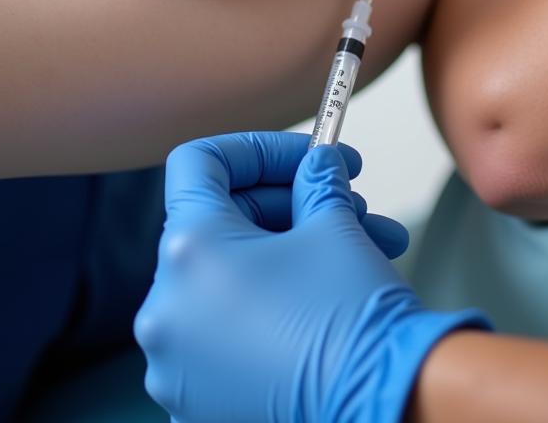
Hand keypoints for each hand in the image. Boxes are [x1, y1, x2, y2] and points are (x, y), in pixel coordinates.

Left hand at [135, 132, 487, 422]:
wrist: (381, 401)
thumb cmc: (350, 314)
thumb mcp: (334, 224)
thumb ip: (317, 179)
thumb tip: (317, 164)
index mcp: (187, 250)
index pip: (198, 164)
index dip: (257, 149)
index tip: (307, 155)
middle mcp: (165, 307)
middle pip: (220, 221)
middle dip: (291, 203)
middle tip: (348, 200)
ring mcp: (176, 362)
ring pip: (231, 278)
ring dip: (293, 250)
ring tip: (362, 247)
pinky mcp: (197, 400)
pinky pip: (228, 331)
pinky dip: (273, 302)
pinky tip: (330, 292)